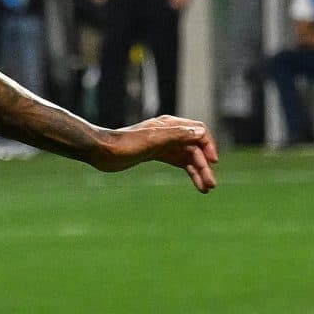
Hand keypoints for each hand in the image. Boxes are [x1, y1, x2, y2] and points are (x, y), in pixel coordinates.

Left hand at [90, 115, 218, 192]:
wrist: (101, 151)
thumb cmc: (125, 144)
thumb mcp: (153, 139)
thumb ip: (177, 135)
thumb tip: (201, 131)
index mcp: (170, 125)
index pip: (199, 132)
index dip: (208, 146)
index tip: (212, 162)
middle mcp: (170, 133)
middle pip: (195, 148)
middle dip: (204, 166)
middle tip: (211, 185)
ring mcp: (163, 144)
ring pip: (188, 157)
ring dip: (198, 171)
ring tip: (206, 188)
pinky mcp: (156, 154)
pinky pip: (178, 162)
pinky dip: (188, 171)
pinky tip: (196, 183)